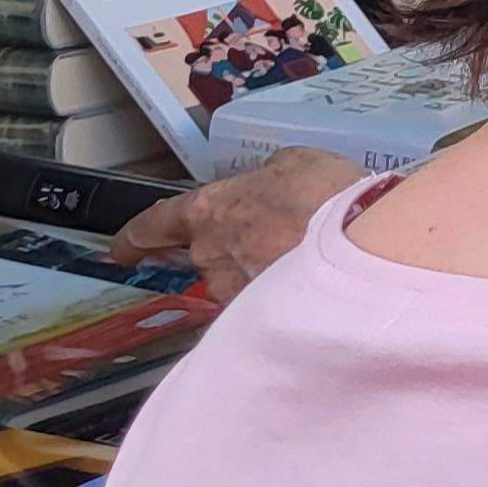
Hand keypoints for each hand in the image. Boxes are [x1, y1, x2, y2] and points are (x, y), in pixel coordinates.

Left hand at [109, 146, 365, 296]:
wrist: (365, 248)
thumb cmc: (329, 196)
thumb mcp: (296, 163)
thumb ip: (267, 177)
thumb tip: (267, 187)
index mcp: (210, 211)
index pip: (154, 226)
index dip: (135, 237)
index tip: (122, 249)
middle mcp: (211, 257)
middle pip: (207, 258)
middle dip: (234, 252)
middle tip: (276, 242)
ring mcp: (233, 294)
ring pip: (239, 285)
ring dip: (261, 276)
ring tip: (305, 264)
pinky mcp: (259, 323)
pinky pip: (263, 308)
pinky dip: (281, 299)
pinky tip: (313, 288)